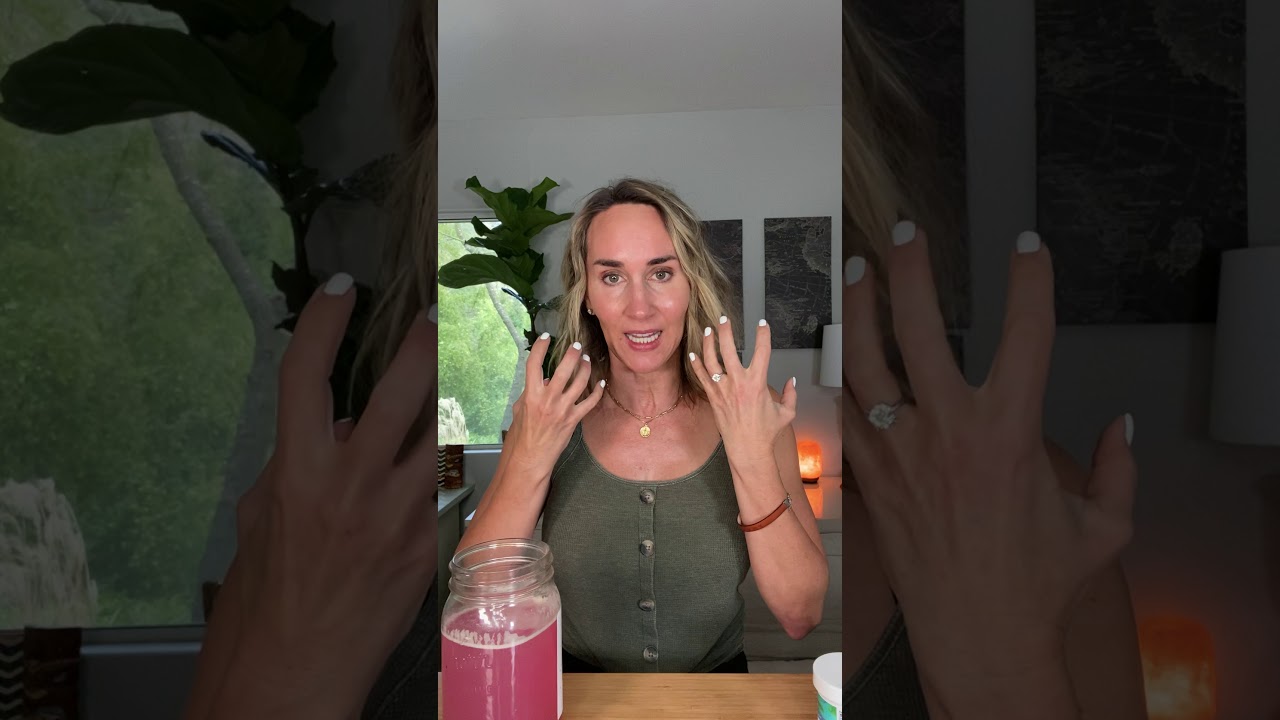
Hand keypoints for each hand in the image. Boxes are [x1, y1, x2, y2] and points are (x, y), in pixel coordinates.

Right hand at [212, 277, 437, 716]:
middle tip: (429, 314)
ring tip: (446, 374)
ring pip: (435, 433)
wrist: (296, 671)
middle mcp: (354, 483)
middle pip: (398, 389)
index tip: (339, 289)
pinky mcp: (426, 541)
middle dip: (419, 342)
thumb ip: (295, 463)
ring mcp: (399, 512)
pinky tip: (429, 462)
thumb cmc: (263, 597)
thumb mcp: (261, 518)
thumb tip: (334, 425)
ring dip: (440, 401)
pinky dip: (431, 468)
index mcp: (298, 472)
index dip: (322, 323)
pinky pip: (437, 486)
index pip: (307, 376)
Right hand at [504, 333, 604, 476]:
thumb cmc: (522, 434)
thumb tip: (543, 379)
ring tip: (586, 360)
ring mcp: (562, 409)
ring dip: (585, 368)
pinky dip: (598, 391)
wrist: (531, 457)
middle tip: (576, 345)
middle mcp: (547, 400)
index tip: (546, 337)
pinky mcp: (573, 419)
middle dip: (572, 354)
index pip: (534, 364)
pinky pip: (590, 402)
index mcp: (531, 395)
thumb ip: (530, 392)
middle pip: (563, 369)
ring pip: (580, 382)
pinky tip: (601, 382)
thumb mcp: (520, 409)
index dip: (540, 347)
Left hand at [689, 316, 797, 467]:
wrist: (748, 450)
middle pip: (728, 350)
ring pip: (711, 361)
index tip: (762, 323)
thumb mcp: (786, 413)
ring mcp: (723, 390)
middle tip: (724, 318)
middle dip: (726, 331)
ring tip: (709, 330)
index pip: (762, 351)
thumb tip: (792, 381)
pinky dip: (696, 365)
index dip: (763, 335)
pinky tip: (693, 353)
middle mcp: (738, 383)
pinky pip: (702, 377)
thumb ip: (791, 394)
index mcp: (757, 383)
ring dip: (709, 343)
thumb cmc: (766, 432)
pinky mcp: (713, 398)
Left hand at [842, 223, 1135, 705]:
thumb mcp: (1103, 526)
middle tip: (906, 233)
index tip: (1028, 243)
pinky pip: (847, 411)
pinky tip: (842, 351)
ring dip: (859, 309)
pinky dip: (844, 376)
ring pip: (865, 360)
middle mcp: (947, 428)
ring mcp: (899, 449)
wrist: (976, 634)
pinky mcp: (871, 474)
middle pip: (920, 327)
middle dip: (912, 270)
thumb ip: (1118, 469)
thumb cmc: (1041, 582)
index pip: (1026, 331)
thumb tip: (1123, 424)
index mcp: (1009, 429)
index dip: (1030, 279)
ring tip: (857, 270)